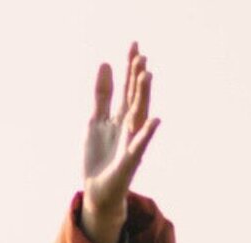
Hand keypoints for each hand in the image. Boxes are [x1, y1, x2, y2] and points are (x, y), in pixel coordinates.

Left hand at [80, 44, 160, 242]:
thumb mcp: (96, 119)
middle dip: (137, 77)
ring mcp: (131, 142)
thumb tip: (105, 63)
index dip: (130, 67)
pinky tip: (155, 120)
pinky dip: (147, 132)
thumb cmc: (99, 155)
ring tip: (147, 75)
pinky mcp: (130, 159)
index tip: (134, 45)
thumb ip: (102, 93)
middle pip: (135, 97)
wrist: (98, 189)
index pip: (127, 87)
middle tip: (141, 55)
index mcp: (121, 115)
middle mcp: (129, 126)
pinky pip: (140, 144)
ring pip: (139, 115)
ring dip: (143, 96)